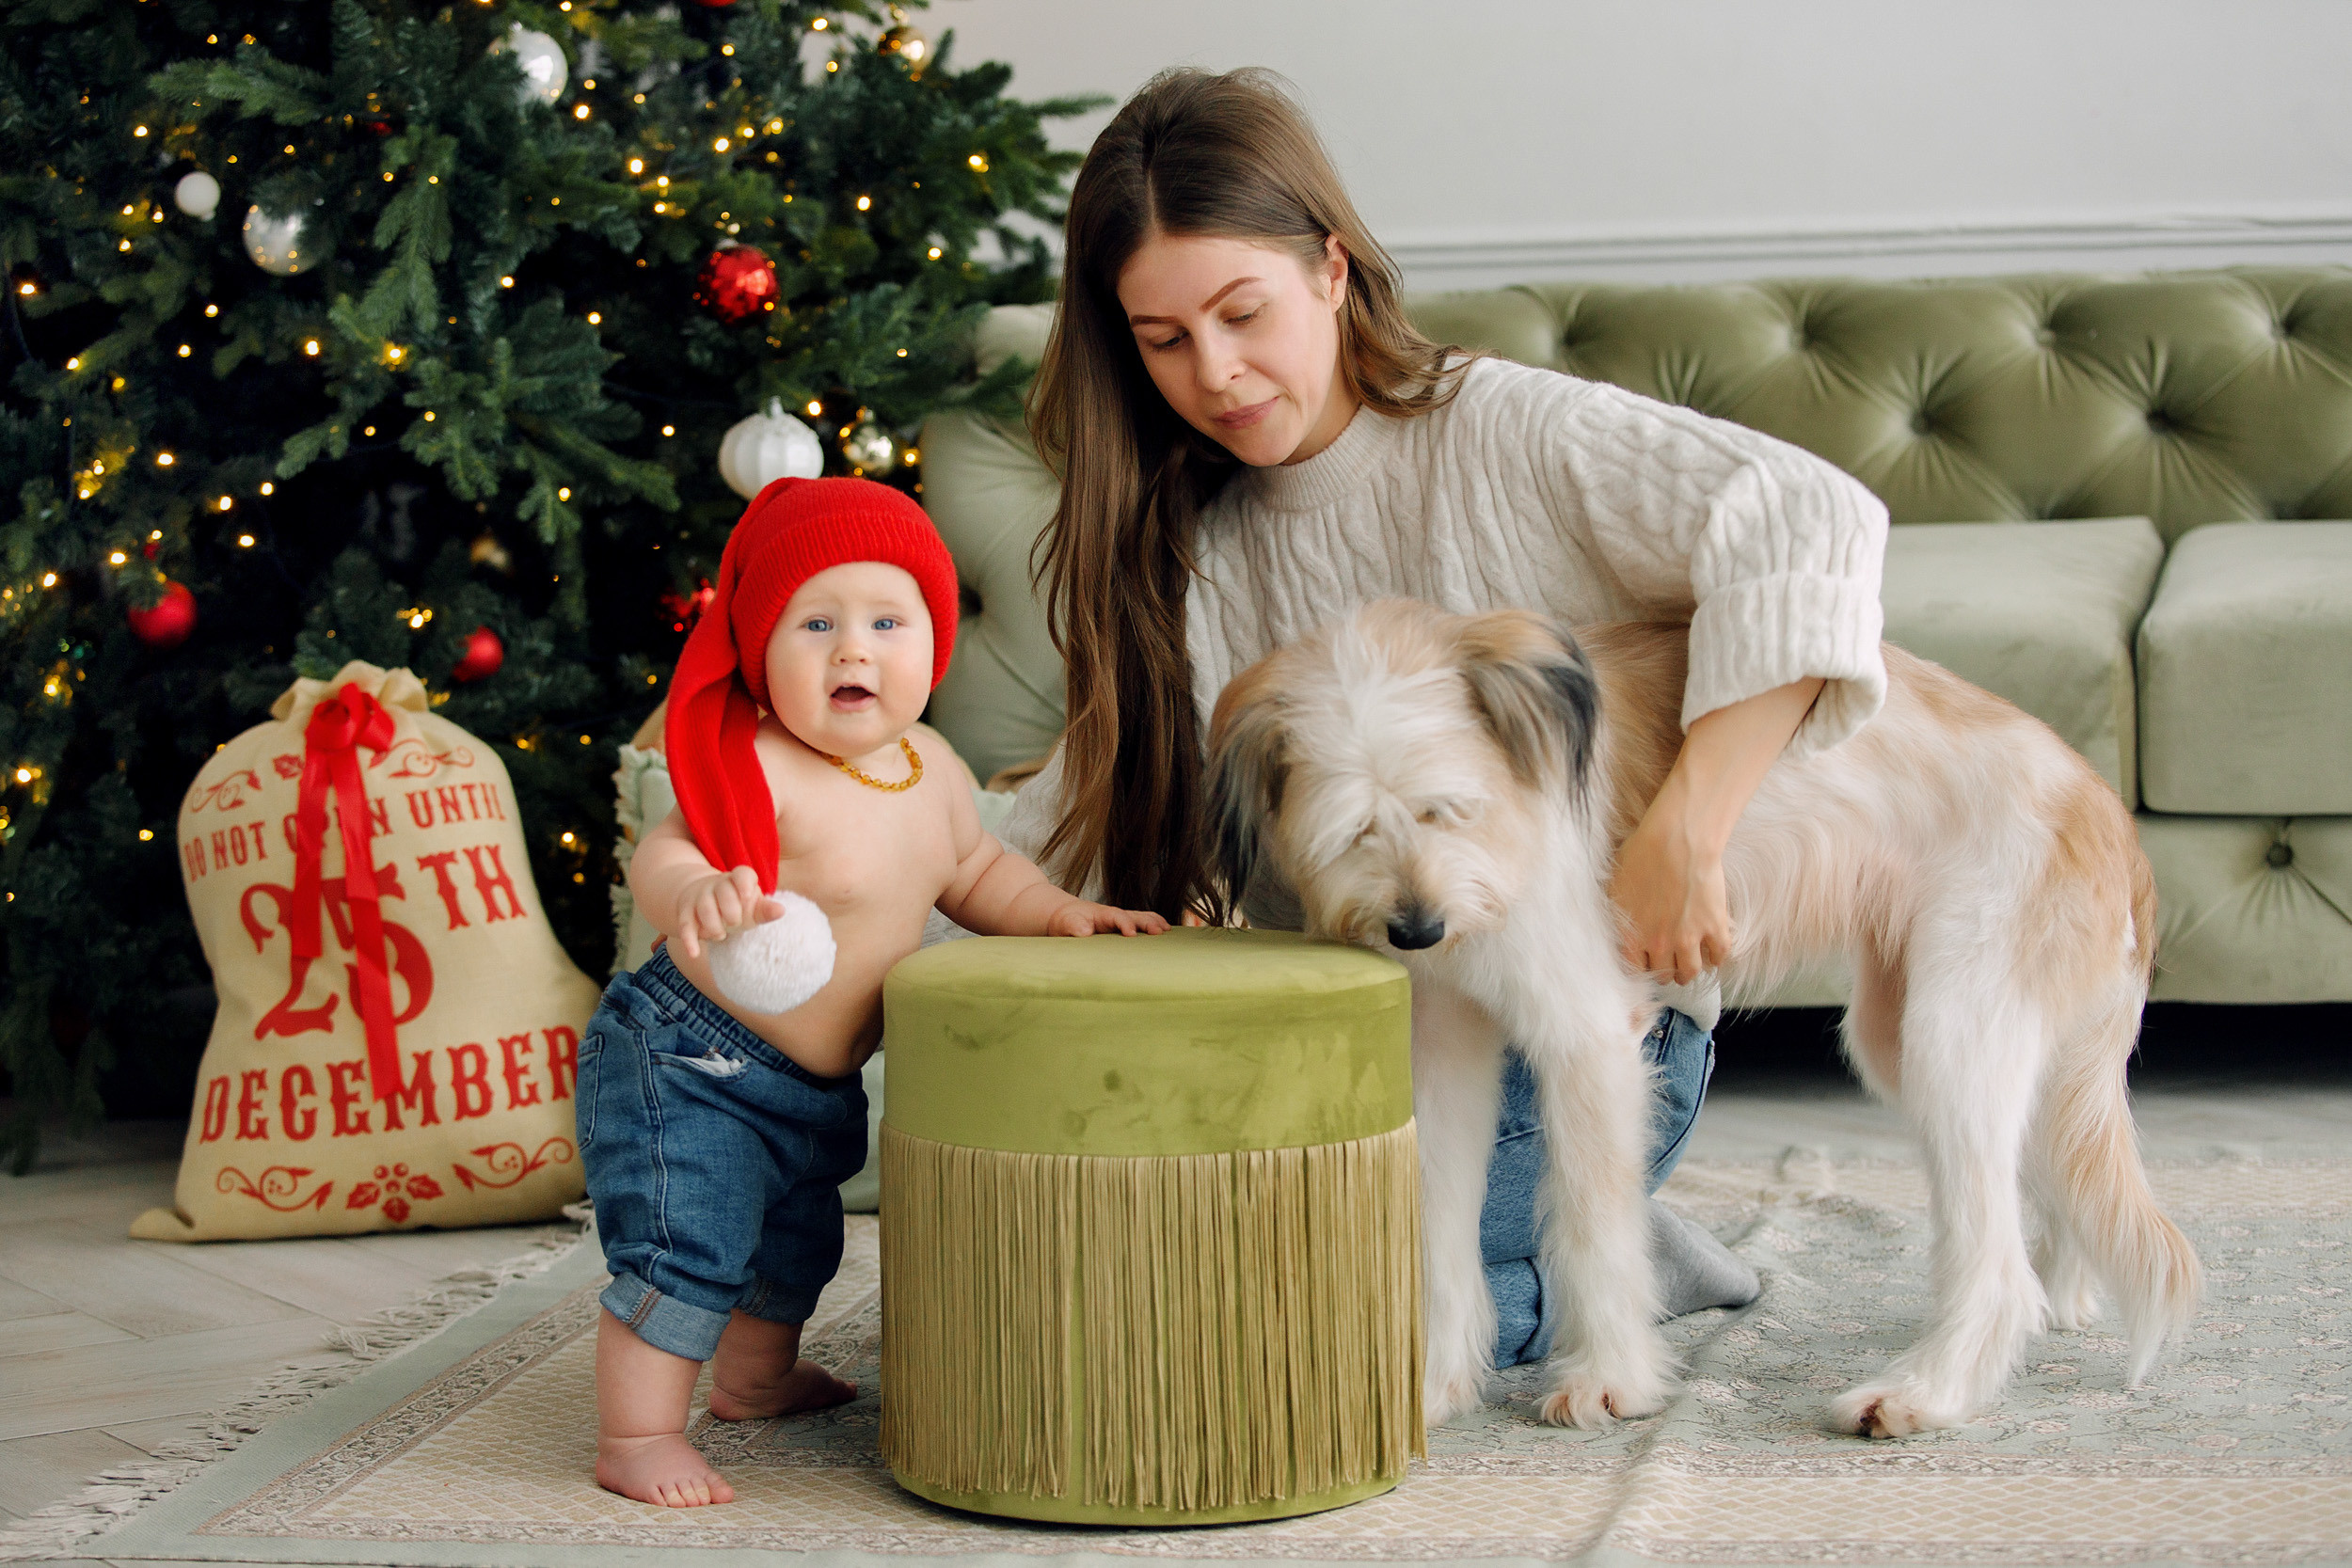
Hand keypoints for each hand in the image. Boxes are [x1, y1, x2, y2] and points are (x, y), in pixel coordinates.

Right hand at [671, 865, 783, 960]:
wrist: (704, 901)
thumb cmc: (737, 906)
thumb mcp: (752, 907)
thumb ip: (764, 910)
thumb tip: (781, 911)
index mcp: (738, 879)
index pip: (742, 874)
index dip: (744, 883)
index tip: (747, 896)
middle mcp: (717, 884)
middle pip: (722, 892)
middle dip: (730, 911)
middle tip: (735, 923)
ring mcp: (699, 896)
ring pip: (704, 908)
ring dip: (713, 925)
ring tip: (720, 935)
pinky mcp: (685, 911)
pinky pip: (685, 924)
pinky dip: (689, 939)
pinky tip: (694, 953)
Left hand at [1044, 901, 1170, 937]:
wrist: (1065, 915)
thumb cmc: (1066, 921)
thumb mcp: (1065, 923)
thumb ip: (1074, 926)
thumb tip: (1084, 931)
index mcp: (1102, 914)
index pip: (1117, 916)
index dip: (1125, 924)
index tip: (1131, 934)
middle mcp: (1115, 915)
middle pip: (1135, 915)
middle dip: (1148, 922)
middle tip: (1159, 932)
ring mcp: (1121, 920)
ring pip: (1142, 917)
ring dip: (1154, 922)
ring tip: (1167, 930)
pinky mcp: (1123, 927)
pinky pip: (1141, 923)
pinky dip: (1153, 925)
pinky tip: (1164, 933)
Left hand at [1607, 801, 1730, 985]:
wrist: (1675, 840)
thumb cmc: (1641, 855)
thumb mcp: (1615, 888)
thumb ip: (1617, 915)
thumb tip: (1617, 925)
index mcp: (1631, 937)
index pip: (1635, 971)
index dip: (1642, 968)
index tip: (1647, 963)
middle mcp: (1658, 944)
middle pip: (1664, 974)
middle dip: (1666, 970)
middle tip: (1670, 963)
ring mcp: (1688, 938)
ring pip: (1691, 972)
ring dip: (1689, 970)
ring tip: (1690, 963)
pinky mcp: (1714, 927)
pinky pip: (1719, 956)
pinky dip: (1716, 957)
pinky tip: (1712, 951)